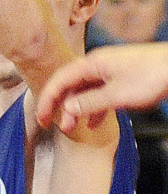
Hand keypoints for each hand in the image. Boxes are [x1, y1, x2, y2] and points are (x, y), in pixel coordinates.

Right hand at [37, 43, 167, 132]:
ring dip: (75, 109)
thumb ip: (90, 102)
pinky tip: (91, 123)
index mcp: (92, 64)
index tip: (42, 118)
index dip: (47, 99)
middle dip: (59, 106)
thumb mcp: (118, 95)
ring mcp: (109, 71)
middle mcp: (97, 65)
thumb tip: (67, 108)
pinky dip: (92, 108)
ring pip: (83, 91)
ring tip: (71, 129)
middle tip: (51, 125)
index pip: (60, 80)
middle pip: (69, 86)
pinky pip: (98, 93)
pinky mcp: (120, 78)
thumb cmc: (152, 77)